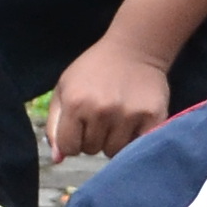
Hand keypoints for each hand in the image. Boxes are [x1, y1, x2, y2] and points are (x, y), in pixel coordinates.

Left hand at [47, 36, 172, 161]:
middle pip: (91, 151)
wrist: (134, 48)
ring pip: (113, 152)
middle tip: (102, 117)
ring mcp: (128, 115)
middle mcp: (101, 110)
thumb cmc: (94, 69)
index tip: (81, 128)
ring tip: (117, 119)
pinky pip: (137, 147)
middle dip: (93, 138)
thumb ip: (54, 124)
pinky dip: (134, 140)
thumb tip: (58, 159)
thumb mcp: (64, 88)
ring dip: (113, 141)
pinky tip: (133, 123)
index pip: (69, 148)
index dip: (73, 141)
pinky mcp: (152, 117)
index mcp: (76, 103)